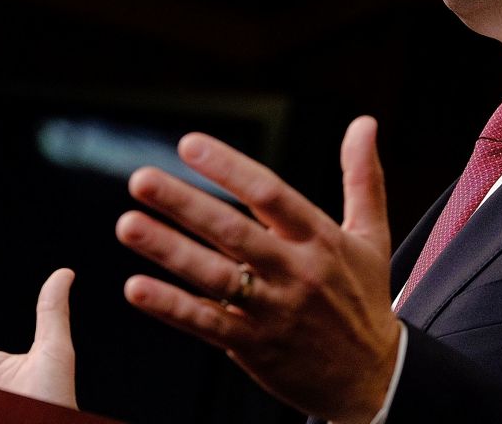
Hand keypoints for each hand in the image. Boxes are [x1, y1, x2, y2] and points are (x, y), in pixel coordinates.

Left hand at [117, 116, 400, 423]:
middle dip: (185, 204)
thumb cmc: (365, 298)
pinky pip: (207, 324)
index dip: (229, 169)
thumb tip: (365, 123)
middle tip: (141, 179)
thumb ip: (363, 177)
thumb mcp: (373, 235)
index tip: (188, 145)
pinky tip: (137, 288)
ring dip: (168, 250)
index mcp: (320, 239)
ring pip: (214, 277)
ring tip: (129, 224)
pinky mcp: (255, 346)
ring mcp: (273, 311)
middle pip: (234, 232)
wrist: (372, 377)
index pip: (271, 194)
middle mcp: (296, 272)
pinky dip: (171, 307)